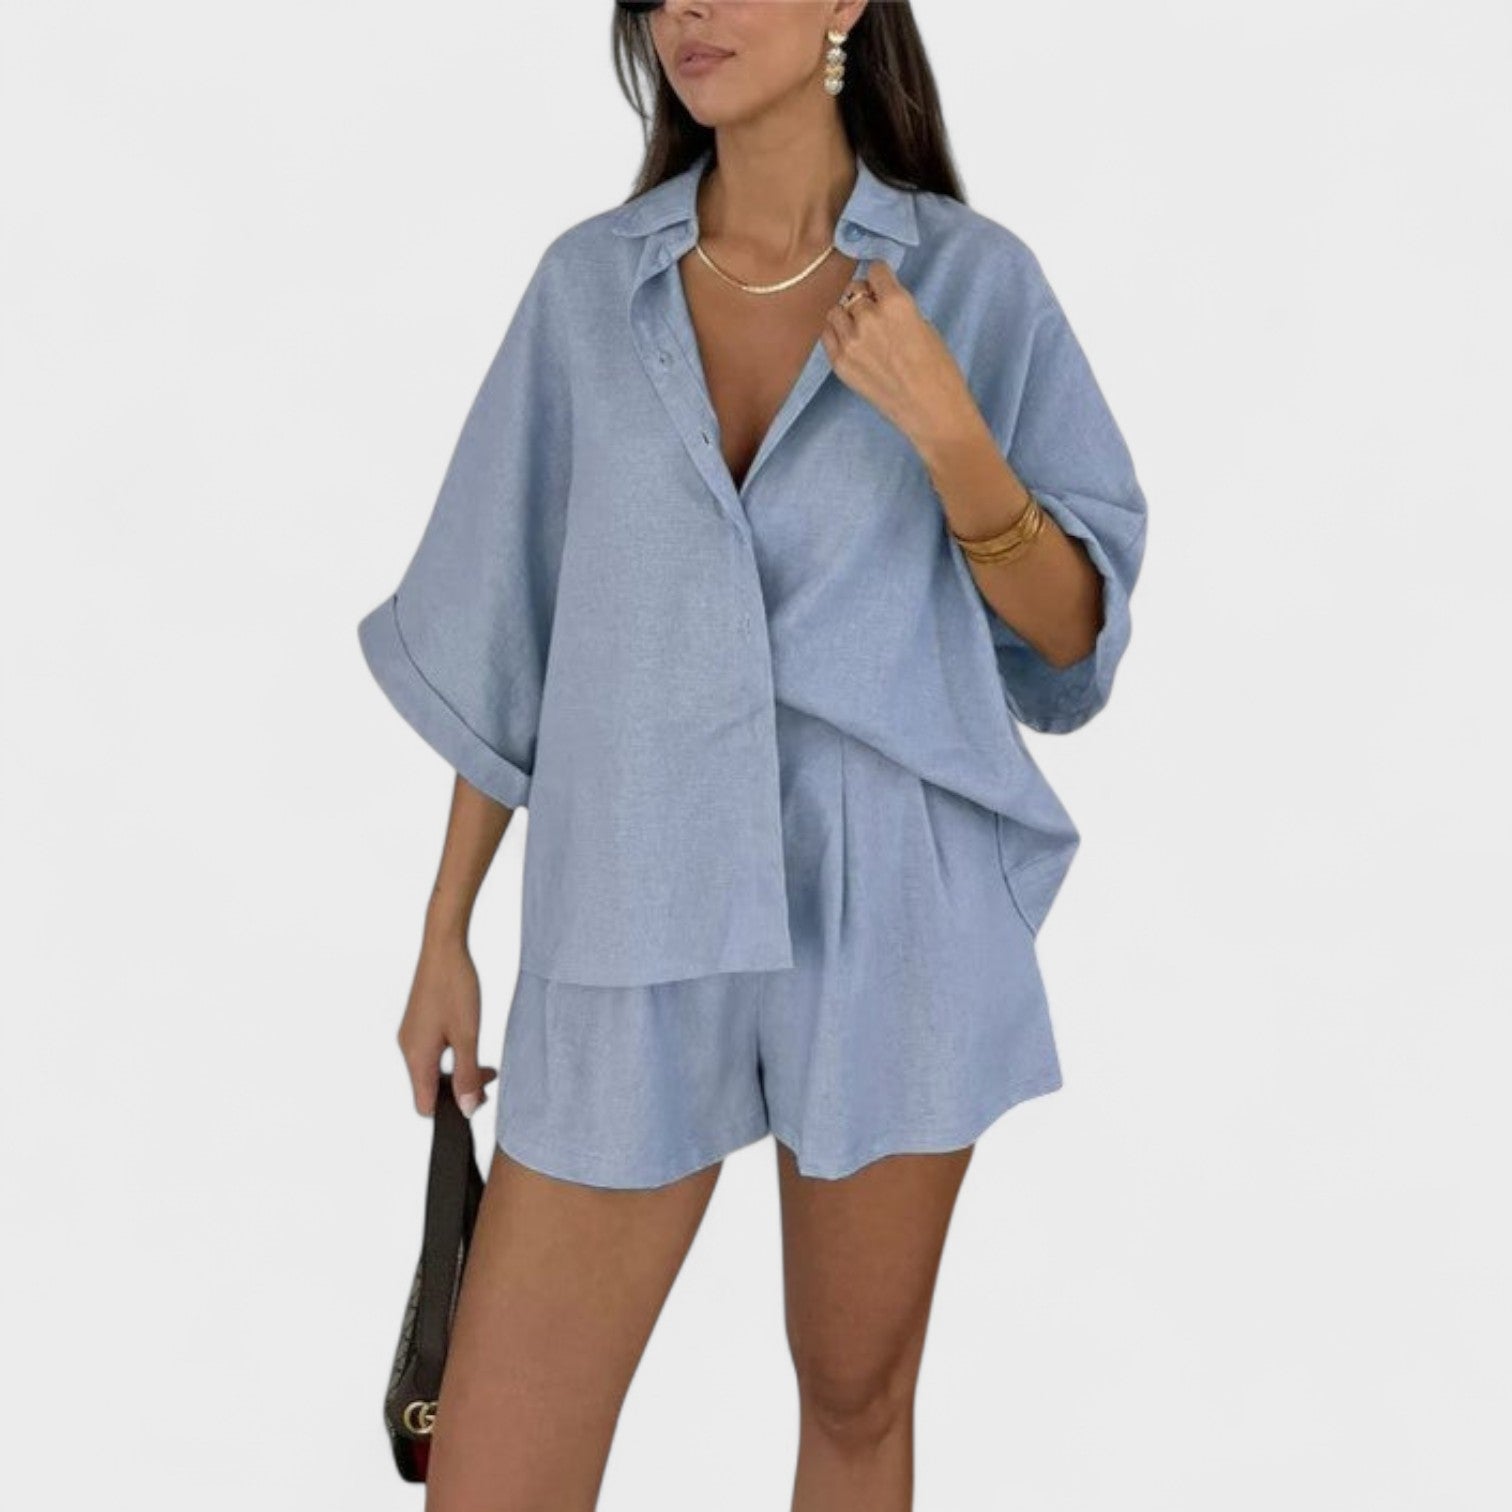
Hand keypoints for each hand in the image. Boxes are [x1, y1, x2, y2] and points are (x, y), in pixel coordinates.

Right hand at [396, 935, 497, 1119]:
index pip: (424, 1106)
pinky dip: (450, 1057)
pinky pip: (430, 1053)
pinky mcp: (417, 1025)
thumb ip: (466, 1075)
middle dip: (458, 1090)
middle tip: (488, 1079)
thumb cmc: (455, 987)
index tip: (476, 1100)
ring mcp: (410, 1036)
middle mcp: (408, 1050)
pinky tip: (469, 1044)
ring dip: (457, 1073)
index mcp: (416, 1057)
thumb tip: (467, 1109)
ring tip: (485, 1065)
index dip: (449, 1111)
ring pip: (431, 1071)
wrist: (444, 948)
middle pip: (428, 1090)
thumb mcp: (468, 1036)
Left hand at [819, 259, 980, 454]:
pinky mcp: (841, 365)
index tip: (882, 286)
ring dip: (848, 315)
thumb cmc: (939, 371)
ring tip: (863, 331)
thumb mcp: (924, 326)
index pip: (875, 270)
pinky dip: (838, 335)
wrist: (932, 413)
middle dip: (865, 298)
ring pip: (836, 311)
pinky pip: (828, 335)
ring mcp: (851, 343)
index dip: (881, 278)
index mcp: (896, 303)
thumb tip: (880, 302)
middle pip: (853, 290)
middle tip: (876, 315)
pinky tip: (853, 345)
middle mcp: (869, 319)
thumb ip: (897, 309)